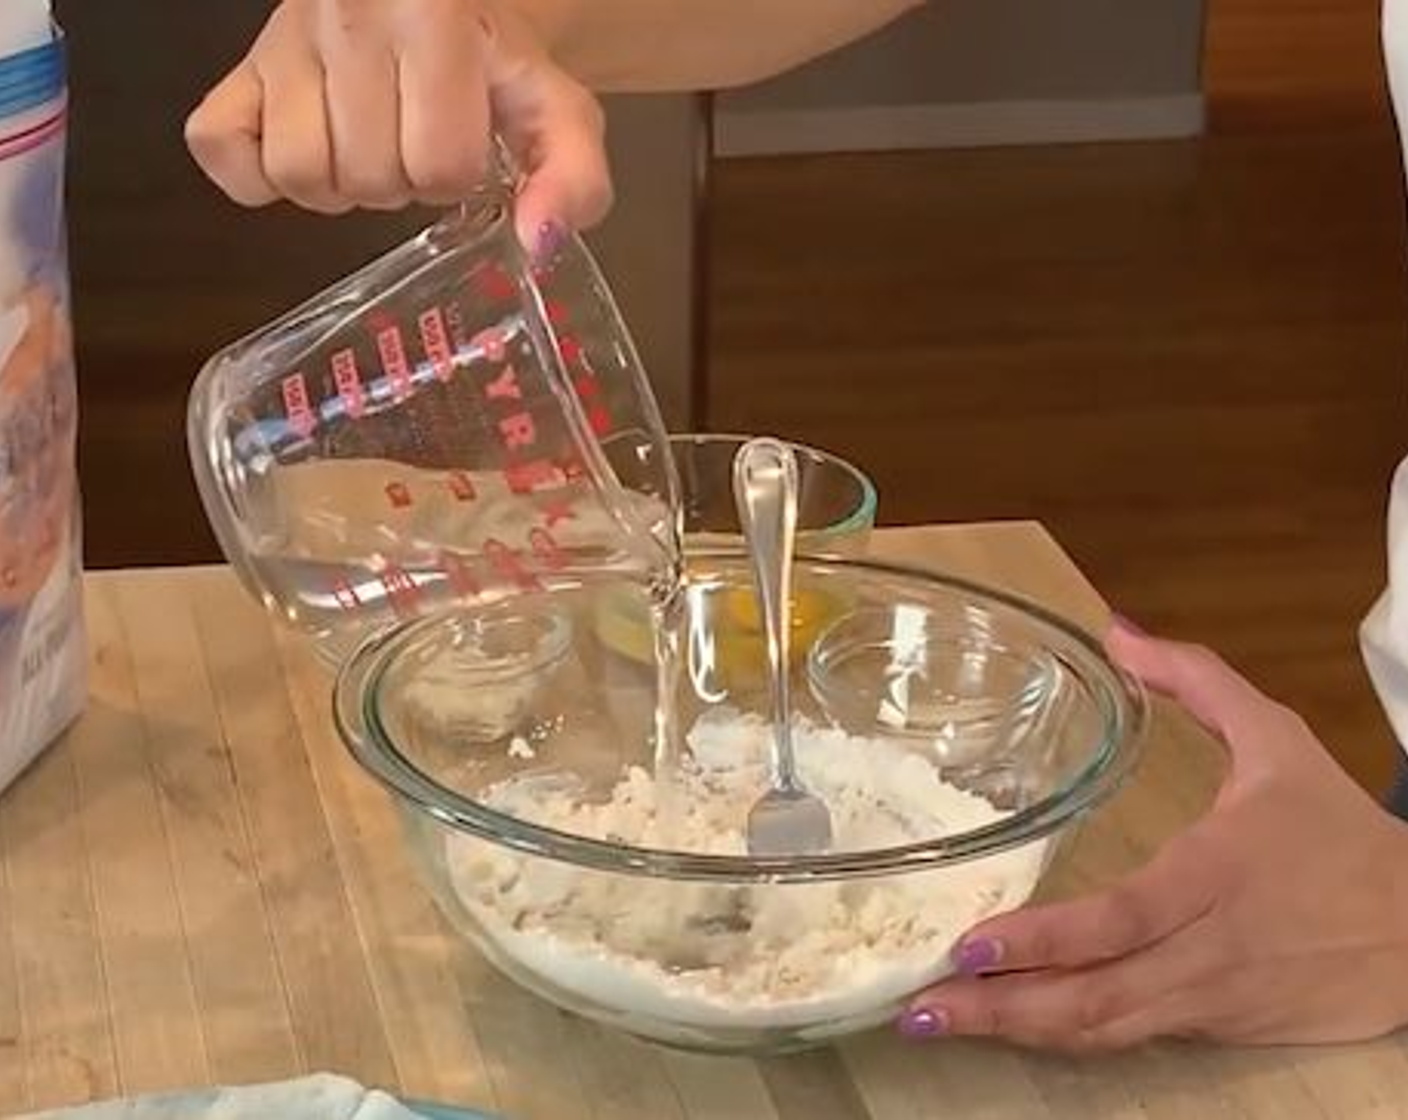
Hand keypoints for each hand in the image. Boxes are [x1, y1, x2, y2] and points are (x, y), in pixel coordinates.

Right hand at [185, 0, 611, 250]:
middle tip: (411, 145)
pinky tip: (306, 152)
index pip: (438, 164)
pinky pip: (220, 151)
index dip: (455, 176)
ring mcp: (281, 41)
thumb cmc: (490, 62)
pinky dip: (258, 177)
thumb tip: (538, 244)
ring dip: (338, 187)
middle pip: (366, 175)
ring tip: (366, 149)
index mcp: (433, 18)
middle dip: (400, 184)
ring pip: (296, 174)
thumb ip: (575, 177)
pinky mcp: (234, 68)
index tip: (460, 144)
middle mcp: (345, 15)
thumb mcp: (555, 110)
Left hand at [897, 620, 1407, 1050]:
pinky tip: (1013, 1025)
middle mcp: (1207, 950)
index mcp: (1217, 874)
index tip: (968, 944)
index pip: (1120, 920)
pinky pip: (1132, 1037)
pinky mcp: (1219, 1030)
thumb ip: (1198, 680)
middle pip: (1097, 996)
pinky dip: (1069, 1036)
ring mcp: (1212, 1001)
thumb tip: (1116, 629)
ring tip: (937, 1025)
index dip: (1044, 942)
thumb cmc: (1336, 830)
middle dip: (1002, 1008)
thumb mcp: (1279, 739)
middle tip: (918, 1009)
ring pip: (1107, 1031)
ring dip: (1021, 1034)